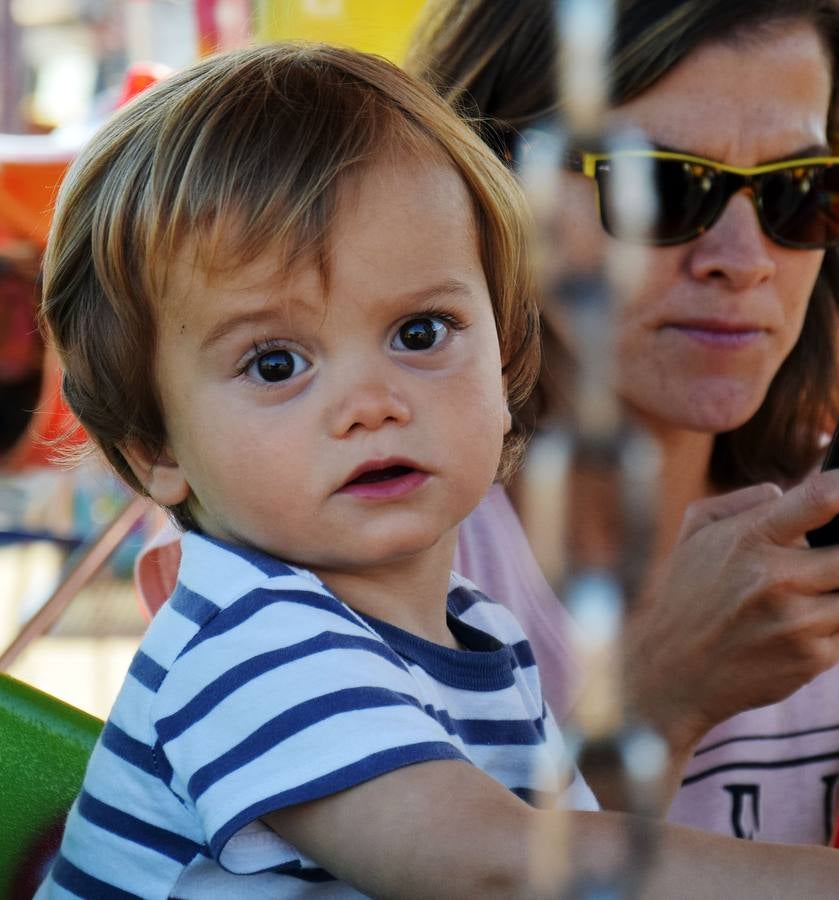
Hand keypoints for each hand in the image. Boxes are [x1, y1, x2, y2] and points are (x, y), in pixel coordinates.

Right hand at [624, 470, 838, 777]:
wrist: (670, 671)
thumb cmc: (683, 593)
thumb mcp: (693, 532)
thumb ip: (740, 502)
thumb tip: (785, 493)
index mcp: (748, 538)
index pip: (821, 499)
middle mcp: (775, 578)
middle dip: (836, 556)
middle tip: (816, 564)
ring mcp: (797, 622)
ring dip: (832, 592)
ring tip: (798, 597)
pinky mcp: (811, 659)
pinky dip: (828, 625)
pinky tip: (792, 628)